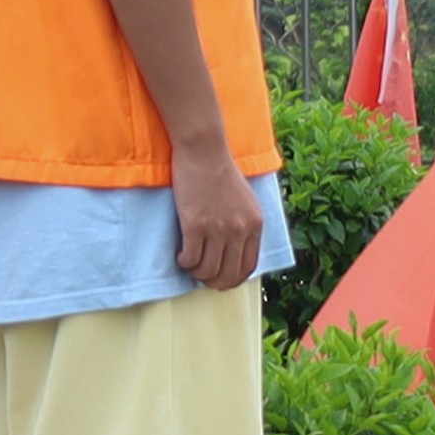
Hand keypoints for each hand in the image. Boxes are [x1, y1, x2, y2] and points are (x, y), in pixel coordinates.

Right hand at [169, 141, 263, 293]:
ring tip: (188, 263)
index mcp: (255, 225)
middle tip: (202, 276)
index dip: (233, 279)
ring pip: (207, 270)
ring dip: (196, 272)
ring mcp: (218, 229)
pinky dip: (184, 261)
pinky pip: (190, 258)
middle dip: (214, 282)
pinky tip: (180, 254)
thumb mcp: (246, 201)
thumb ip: (244, 224)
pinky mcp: (196, 225)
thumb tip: (234, 251)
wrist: (203, 152)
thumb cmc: (220, 172)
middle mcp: (239, 230)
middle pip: (228, 274)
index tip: (221, 280)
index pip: (248, 267)